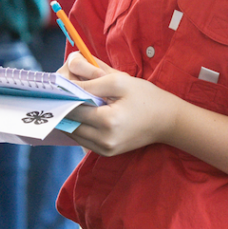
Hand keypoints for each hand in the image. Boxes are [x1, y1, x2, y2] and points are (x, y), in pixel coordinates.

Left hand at [59, 52, 177, 155]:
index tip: (60, 85)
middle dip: (66, 106)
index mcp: (108, 121)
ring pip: (74, 133)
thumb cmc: (146, 98)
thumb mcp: (121, 81)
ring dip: (71, 118)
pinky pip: (83, 140)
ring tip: (76, 102)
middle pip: (70, 123)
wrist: (168, 121)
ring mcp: (105, 149)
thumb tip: (69, 75)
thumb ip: (92, 79)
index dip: (64, 96)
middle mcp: (104, 140)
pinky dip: (80, 127)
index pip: (72, 109)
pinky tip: (85, 114)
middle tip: (66, 92)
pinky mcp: (107, 153)